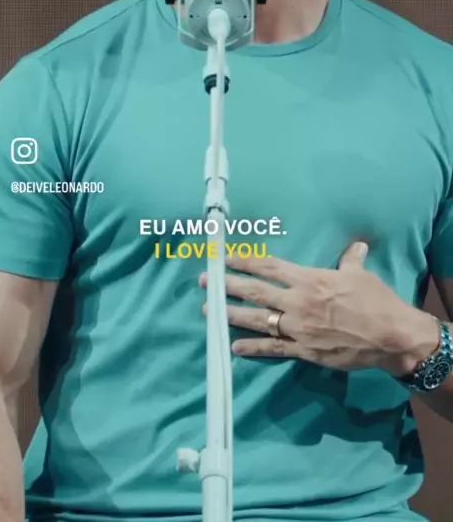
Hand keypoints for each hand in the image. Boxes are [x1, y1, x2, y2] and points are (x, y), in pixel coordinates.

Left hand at [198, 241, 439, 374]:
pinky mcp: (303, 351)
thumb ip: (350, 260)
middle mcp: (298, 302)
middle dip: (228, 286)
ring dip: (232, 314)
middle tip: (205, 282)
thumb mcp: (360, 275)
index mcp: (309, 279)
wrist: (390, 337)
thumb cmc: (375, 301)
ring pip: (258, 319)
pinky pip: (272, 349)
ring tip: (208, 311)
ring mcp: (298, 328)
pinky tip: (234, 345)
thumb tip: (355, 246)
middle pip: (256, 292)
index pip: (269, 267)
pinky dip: (252, 347)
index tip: (224, 258)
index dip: (244, 261)